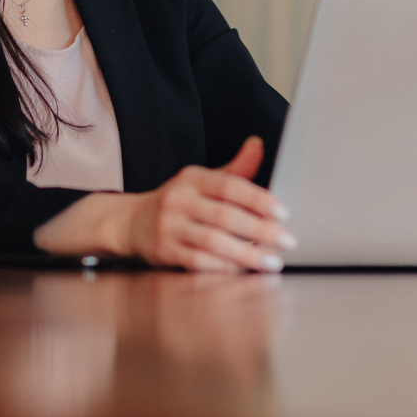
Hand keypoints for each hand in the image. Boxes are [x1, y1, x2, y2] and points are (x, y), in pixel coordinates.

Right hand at [34, 137, 295, 271]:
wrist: (130, 222)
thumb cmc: (177, 202)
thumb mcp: (202, 181)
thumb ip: (234, 170)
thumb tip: (258, 145)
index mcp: (192, 179)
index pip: (230, 186)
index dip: (258, 199)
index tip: (283, 213)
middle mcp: (179, 200)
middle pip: (225, 216)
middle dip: (260, 230)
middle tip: (287, 241)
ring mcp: (169, 226)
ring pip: (212, 242)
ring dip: (246, 254)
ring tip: (271, 262)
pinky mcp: (163, 251)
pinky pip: (197, 262)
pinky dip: (223, 268)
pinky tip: (243, 272)